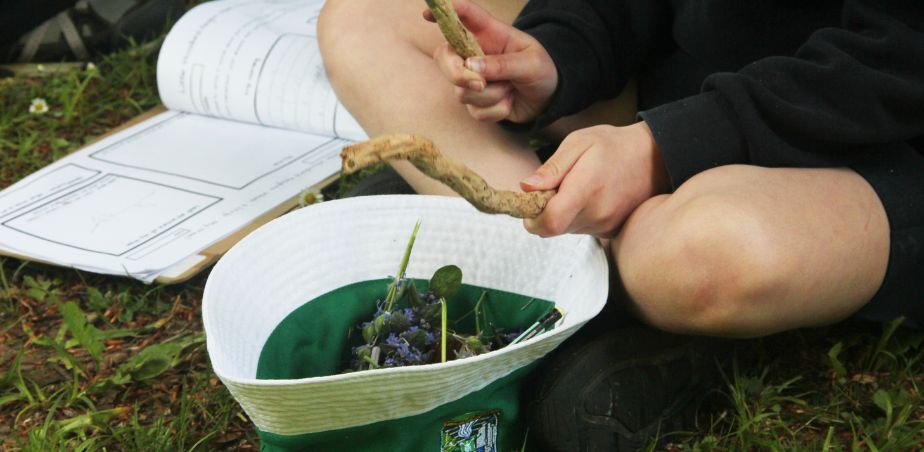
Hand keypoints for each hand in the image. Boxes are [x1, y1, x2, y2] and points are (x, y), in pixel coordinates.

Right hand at [424, 0, 557, 122]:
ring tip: (511, 88)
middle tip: (479, 83)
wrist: (548, 99)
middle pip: (445, 57)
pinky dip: (495, 111)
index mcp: (489, 34)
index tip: (427, 14)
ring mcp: (472, 79)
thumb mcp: (531, 63)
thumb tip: (471, 65)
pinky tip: (509, 102)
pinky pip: (475, 111)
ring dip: (491, 95)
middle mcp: (474, 54)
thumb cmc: (542, 71)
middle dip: (457, 74)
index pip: (464, 16)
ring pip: (461, 91)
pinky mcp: (476, 102)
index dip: (444, 12)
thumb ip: (503, 63)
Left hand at [521, 122, 669, 236]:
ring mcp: (606, 225)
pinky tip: (590, 197)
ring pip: (567, 230)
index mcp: (585, 190)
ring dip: (563, 214)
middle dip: (545, 212)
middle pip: (554, 228)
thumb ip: (552, 168)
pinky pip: (582, 229)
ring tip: (578, 188)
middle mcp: (597, 214)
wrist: (653, 157)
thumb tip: (526, 188)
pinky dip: (578, 217)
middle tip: (556, 187)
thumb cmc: (613, 145)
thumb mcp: (578, 143)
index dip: (532, 218)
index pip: (549, 223)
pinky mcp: (611, 231)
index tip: (530, 203)